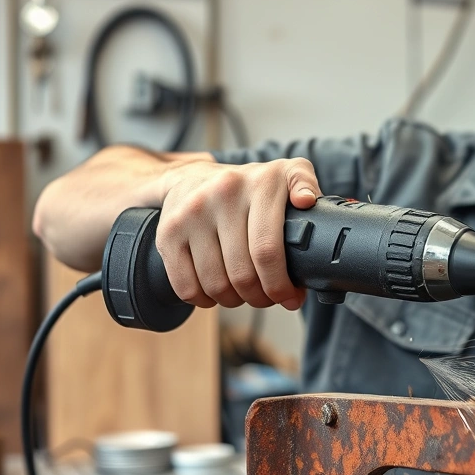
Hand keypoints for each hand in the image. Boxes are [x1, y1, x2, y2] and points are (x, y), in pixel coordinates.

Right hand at [156, 157, 321, 310]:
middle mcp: (224, 194)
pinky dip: (203, 300)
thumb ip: (306, 182)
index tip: (290, 298)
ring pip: (215, 283)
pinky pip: (185, 285)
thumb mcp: (286, 173)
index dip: (279, 285)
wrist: (193, 177)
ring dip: (233, 301)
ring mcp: (192, 213)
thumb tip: (307, 200)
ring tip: (244, 295)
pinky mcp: (168, 232)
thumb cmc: (249, 188)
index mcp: (261, 184)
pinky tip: (215, 293)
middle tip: (266, 298)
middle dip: (260, 298)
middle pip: (242, 273)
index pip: (267, 251)